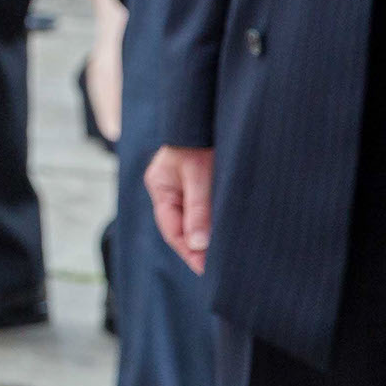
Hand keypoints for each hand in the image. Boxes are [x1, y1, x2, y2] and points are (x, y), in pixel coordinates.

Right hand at [147, 144, 214, 274]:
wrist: (205, 115)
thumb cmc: (199, 141)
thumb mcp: (199, 175)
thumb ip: (198, 209)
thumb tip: (199, 246)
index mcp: (160, 187)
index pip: (172, 229)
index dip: (189, 252)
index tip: (206, 270)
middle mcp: (169, 190)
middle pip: (181, 228)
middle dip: (197, 250)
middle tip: (218, 271)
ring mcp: (183, 187)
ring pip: (193, 220)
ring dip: (206, 238)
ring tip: (224, 258)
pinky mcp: (200, 183)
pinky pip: (203, 211)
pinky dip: (212, 224)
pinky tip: (225, 234)